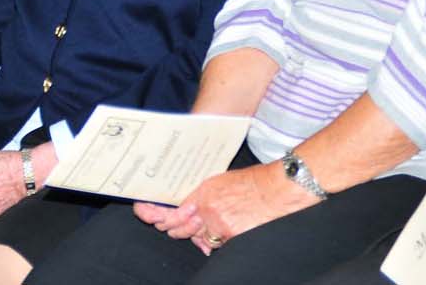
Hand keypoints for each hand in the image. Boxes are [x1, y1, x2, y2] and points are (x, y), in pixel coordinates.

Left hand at [133, 162, 318, 255]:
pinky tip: (210, 240)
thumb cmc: (252, 182)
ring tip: (189, 231)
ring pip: (198, 238)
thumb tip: (190, 207)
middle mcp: (207, 210)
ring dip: (194, 236)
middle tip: (165, 228)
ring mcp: (219, 225)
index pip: (174, 210)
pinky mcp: (232, 237)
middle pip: (181, 228)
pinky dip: (212, 243)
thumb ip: (203, 195)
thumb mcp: (220, 181)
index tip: (148, 216)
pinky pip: (215, 244)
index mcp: (203, 193)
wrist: (277, 189)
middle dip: (172, 229)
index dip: (158, 216)